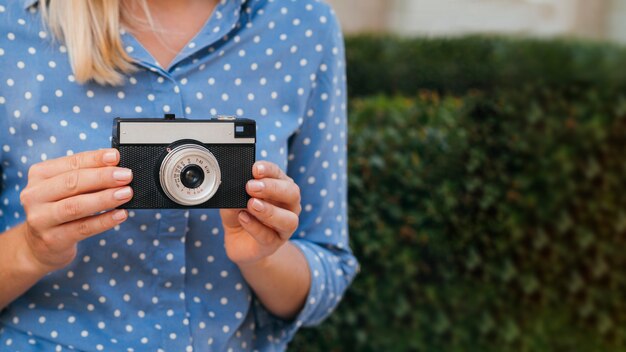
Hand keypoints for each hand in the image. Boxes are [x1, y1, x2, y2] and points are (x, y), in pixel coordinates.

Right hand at [18, 149, 132, 272]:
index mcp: (39, 175)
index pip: (71, 163)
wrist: (39, 246)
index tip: (116, 156)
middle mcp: (35, 195)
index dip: (95, 159)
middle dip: (103, 177)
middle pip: (72, 183)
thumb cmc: (59, 208)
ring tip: (126, 193)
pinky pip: (83, 228)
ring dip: (105, 198)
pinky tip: (121, 214)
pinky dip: (104, 221)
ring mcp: (40, 219)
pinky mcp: (52, 239)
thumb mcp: (65, 188)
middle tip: (126, 176)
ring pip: (76, 206)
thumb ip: (86, 175)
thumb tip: (117, 166)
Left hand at [220, 161, 301, 265]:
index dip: (269, 170)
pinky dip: (255, 226)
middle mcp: (288, 206)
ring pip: (289, 219)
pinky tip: (243, 218)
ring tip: (251, 205)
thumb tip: (234, 188)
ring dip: (270, 211)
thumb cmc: (240, 215)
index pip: (279, 174)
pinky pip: (269, 236)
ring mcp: (284, 227)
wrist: (238, 242)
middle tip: (252, 186)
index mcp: (280, 188)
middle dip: (273, 188)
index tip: (255, 169)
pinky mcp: (274, 244)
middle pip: (292, 193)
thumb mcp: (233, 201)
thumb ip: (235, 194)